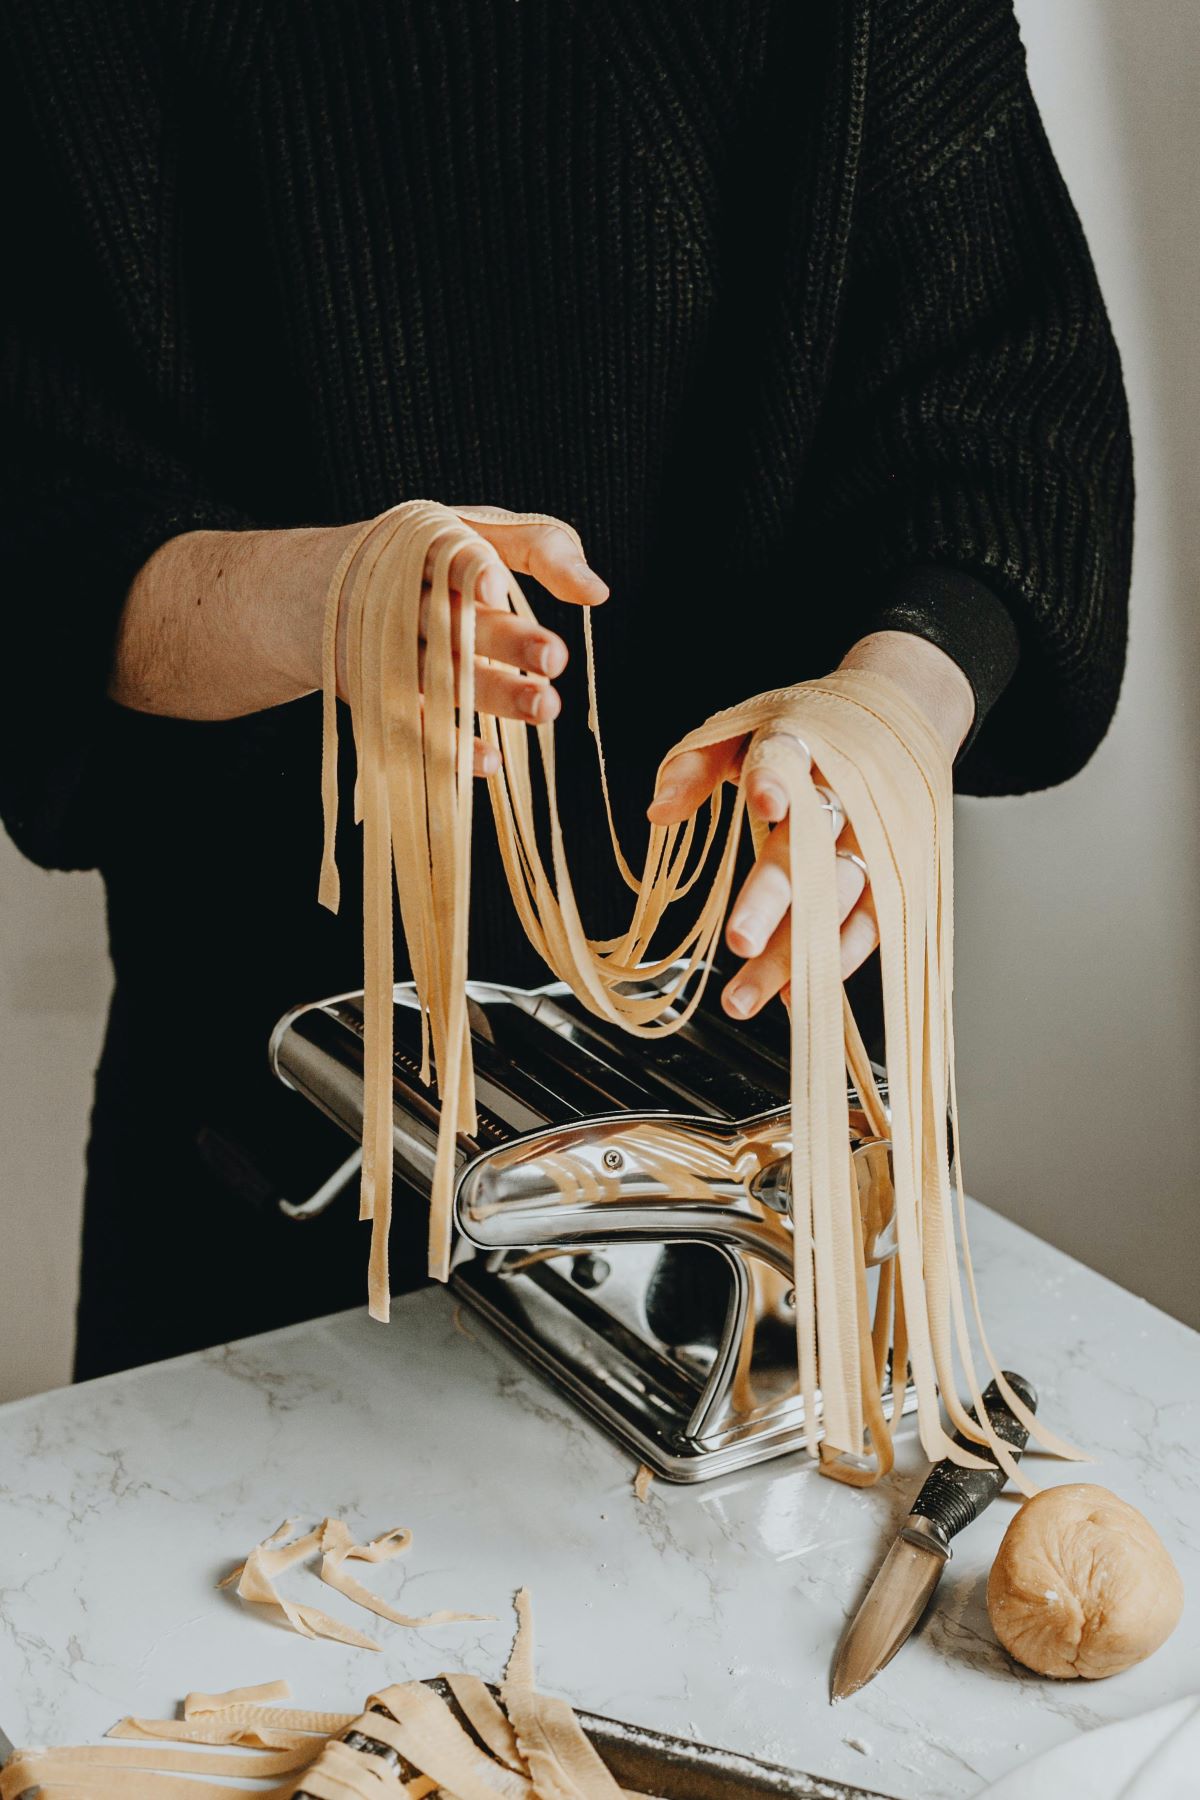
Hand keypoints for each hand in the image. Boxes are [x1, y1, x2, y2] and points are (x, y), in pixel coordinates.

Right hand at [333, 512, 608, 774]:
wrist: (309, 593)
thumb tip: (597, 593)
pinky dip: (449, 746)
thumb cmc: (421, 560)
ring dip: (494, 693)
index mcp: (425, 548)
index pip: (449, 555)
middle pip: (454, 621)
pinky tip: (491, 761)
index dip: (470, 570)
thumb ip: (539, 547)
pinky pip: (411, 727)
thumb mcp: (471, 532)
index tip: (496, 587)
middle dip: (505, 639)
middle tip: (554, 659)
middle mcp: (400, 599)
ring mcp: (383, 651)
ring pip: (440, 676)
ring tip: (545, 707)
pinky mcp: (373, 697)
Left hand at [645, 632, 974, 1018]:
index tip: (761, 800)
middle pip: (811, 849)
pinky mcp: (897, 872)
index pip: (789, 760)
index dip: (777, 781)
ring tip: (745, 996)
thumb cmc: (812, 729)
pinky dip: (837, 960)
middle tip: (739, 940)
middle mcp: (844, 795)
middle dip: (775, 898)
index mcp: (802, 748)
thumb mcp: (746, 728)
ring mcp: (875, 838)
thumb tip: (659, 812)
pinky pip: (872, 924)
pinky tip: (796, 993)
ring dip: (796, 952)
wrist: (902, 714)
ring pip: (837, 899)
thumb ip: (697, 766)